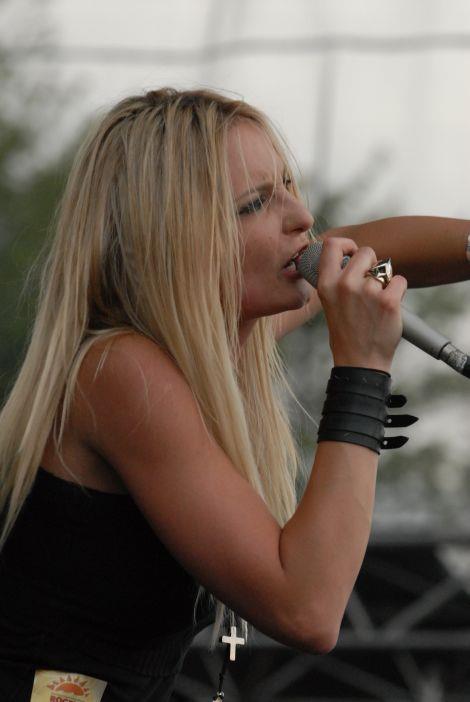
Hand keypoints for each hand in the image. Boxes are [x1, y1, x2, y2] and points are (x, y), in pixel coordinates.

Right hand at [316, 237, 407, 372]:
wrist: (359, 362)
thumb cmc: (346, 332)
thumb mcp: (330, 303)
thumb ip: (337, 279)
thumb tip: (352, 256)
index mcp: (326, 285)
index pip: (332, 244)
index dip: (346, 244)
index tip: (352, 254)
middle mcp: (344, 285)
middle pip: (366, 251)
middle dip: (372, 263)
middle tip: (370, 283)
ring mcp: (367, 292)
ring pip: (384, 269)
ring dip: (384, 283)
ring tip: (375, 305)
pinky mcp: (388, 301)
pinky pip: (399, 280)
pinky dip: (398, 291)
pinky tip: (388, 308)